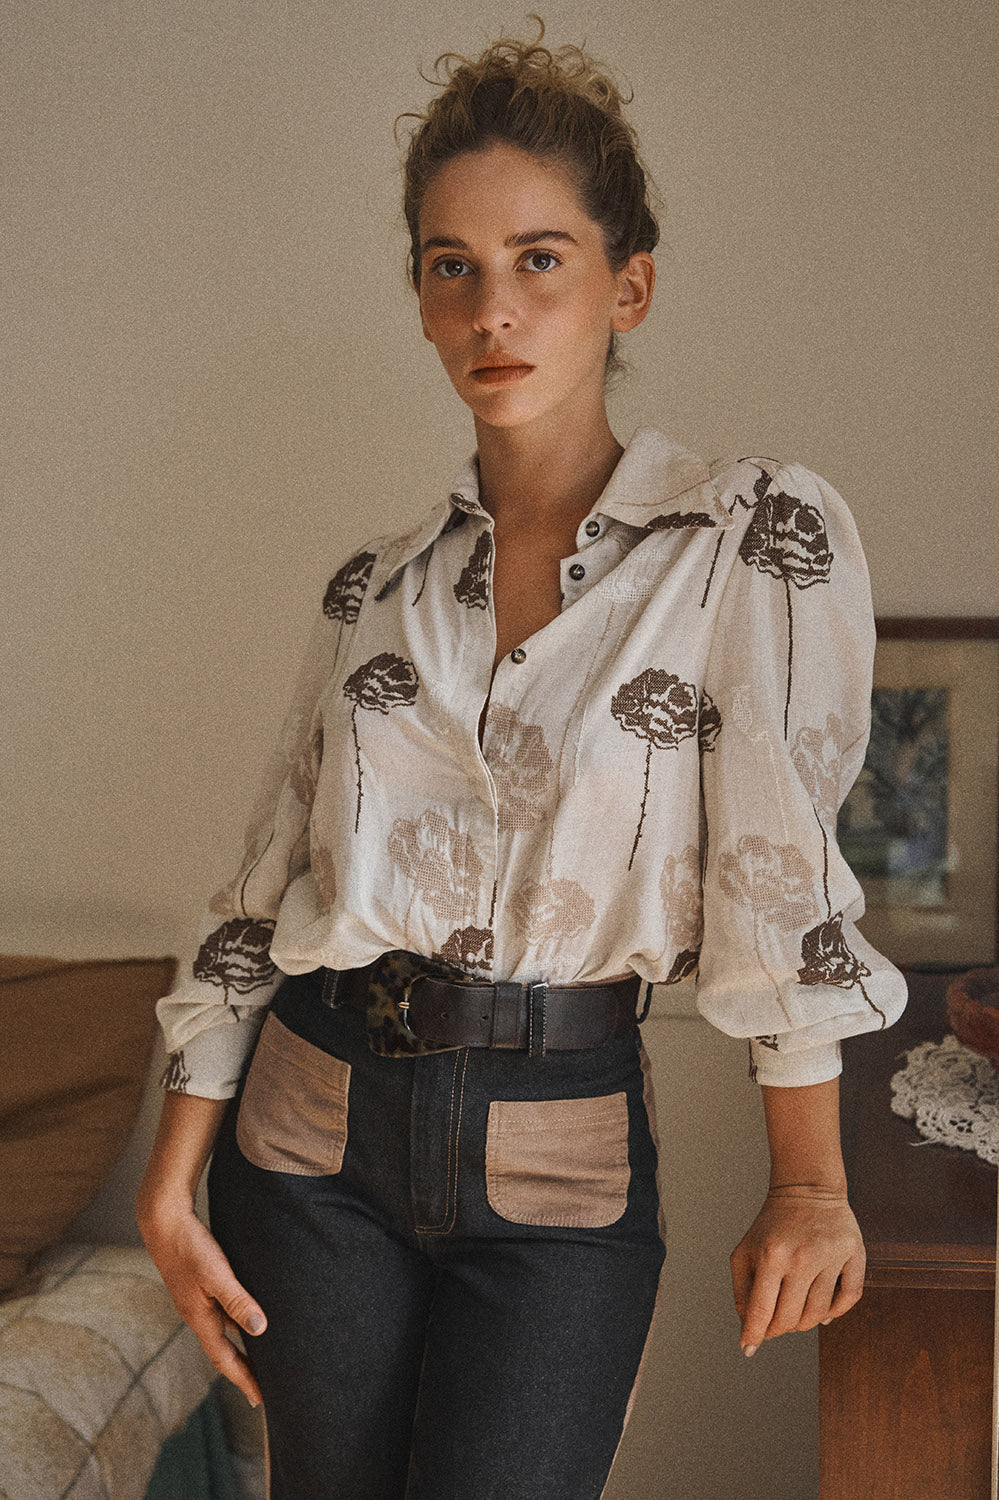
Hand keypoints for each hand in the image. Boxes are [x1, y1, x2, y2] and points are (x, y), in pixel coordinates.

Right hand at [137, 1195, 267, 1407]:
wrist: (162, 1219)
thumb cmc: (189, 1244)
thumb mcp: (216, 1272)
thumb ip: (236, 1299)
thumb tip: (259, 1328)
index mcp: (199, 1317)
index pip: (225, 1358)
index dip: (243, 1378)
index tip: (260, 1399)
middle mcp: (196, 1314)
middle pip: (222, 1350)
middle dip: (242, 1370)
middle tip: (262, 1389)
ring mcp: (194, 1300)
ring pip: (221, 1332)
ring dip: (239, 1347)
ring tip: (258, 1358)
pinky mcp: (196, 1285)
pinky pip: (220, 1313)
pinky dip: (234, 1322)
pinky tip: (244, 1317)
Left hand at [729, 1184, 865, 1356]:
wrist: (807, 1189)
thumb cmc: (773, 1224)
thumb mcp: (745, 1250)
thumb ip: (741, 1289)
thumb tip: (749, 1328)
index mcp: (771, 1255)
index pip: (762, 1310)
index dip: (754, 1335)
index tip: (748, 1348)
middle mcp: (802, 1257)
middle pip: (790, 1318)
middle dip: (778, 1329)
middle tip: (774, 1326)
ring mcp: (831, 1256)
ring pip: (818, 1314)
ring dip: (803, 1323)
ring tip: (795, 1314)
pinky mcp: (854, 1254)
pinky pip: (849, 1299)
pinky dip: (836, 1312)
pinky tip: (823, 1310)